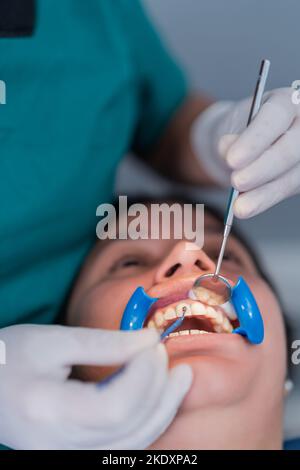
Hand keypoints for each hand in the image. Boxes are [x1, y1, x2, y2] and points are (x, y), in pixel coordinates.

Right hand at [0, 324, 191, 448]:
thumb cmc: (11, 356)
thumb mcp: (54, 340)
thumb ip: (105, 343)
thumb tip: (150, 340)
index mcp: (47, 412)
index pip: (114, 408)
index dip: (143, 376)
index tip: (152, 342)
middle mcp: (58, 446)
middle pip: (130, 428)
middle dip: (160, 389)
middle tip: (166, 353)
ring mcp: (67, 456)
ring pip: (134, 443)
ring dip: (163, 408)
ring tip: (179, 376)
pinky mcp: (76, 454)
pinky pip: (124, 445)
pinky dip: (148, 420)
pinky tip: (158, 396)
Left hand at [192, 87, 299, 216]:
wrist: (245, 144)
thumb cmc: (241, 131)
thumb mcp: (230, 128)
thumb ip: (229, 138)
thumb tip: (227, 148)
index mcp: (287, 101)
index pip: (275, 116)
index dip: (255, 139)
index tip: (232, 159)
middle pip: (290, 149)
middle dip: (262, 169)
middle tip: (236, 182)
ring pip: (292, 175)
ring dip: (264, 192)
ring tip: (239, 206)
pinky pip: (287, 189)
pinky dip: (265, 200)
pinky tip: (247, 207)